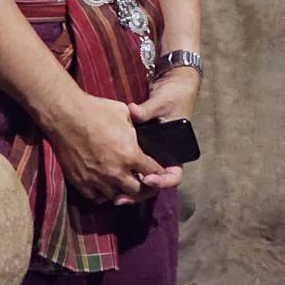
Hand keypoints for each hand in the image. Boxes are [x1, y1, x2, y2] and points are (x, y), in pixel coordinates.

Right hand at [43, 91, 165, 204]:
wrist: (66, 116)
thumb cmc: (97, 111)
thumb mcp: (125, 116)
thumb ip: (135, 132)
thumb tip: (137, 139)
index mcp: (130, 154)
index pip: (153, 172)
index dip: (158, 172)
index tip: (156, 170)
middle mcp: (115, 172)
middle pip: (136, 190)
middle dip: (141, 184)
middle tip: (138, 177)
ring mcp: (96, 179)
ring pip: (116, 196)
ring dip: (121, 190)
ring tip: (121, 181)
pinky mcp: (80, 182)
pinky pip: (95, 197)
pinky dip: (102, 193)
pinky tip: (103, 183)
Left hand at [118, 68, 200, 203]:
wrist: (174, 86)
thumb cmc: (174, 95)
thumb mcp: (162, 103)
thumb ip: (147, 110)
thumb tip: (132, 111)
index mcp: (176, 150)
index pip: (173, 174)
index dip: (162, 181)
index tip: (147, 178)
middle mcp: (164, 157)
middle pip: (154, 185)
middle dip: (138, 194)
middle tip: (121, 198)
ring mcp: (151, 157)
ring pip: (142, 183)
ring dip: (129, 191)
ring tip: (113, 197)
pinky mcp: (139, 153)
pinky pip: (133, 173)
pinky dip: (122, 181)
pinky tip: (107, 184)